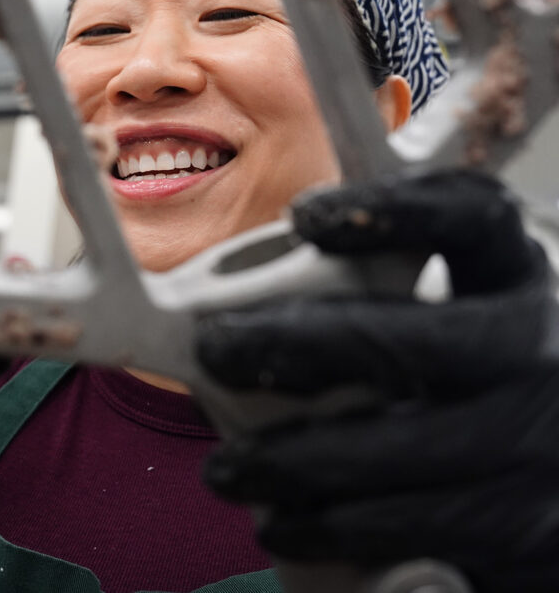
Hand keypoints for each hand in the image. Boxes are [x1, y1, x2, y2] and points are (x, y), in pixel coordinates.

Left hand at [196, 170, 558, 592]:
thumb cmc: (466, 371)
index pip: (471, 215)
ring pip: (406, 449)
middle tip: (217, 349)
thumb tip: (229, 272)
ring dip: (296, 459)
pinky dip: (336, 529)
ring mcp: (543, 444)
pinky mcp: (534, 529)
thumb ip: (374, 279)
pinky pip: (420, 532)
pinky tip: (281, 522)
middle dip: (299, 343)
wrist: (547, 463)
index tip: (303, 214)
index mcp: (517, 276)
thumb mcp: (452, 306)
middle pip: (413, 340)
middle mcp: (542, 351)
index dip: (390, 209)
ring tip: (225, 468)